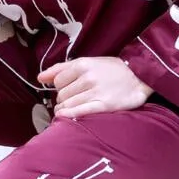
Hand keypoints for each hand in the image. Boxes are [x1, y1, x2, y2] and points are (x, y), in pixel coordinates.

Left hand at [37, 57, 152, 118]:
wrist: (139, 76)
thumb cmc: (111, 69)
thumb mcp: (87, 62)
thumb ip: (62, 68)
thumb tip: (40, 78)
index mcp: (82, 65)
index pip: (57, 81)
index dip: (60, 87)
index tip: (67, 89)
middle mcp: (87, 78)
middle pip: (61, 94)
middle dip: (64, 98)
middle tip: (73, 99)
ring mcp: (95, 92)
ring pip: (68, 104)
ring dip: (65, 109)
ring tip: (70, 109)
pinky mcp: (103, 105)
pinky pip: (79, 112)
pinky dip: (68, 115)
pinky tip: (65, 117)